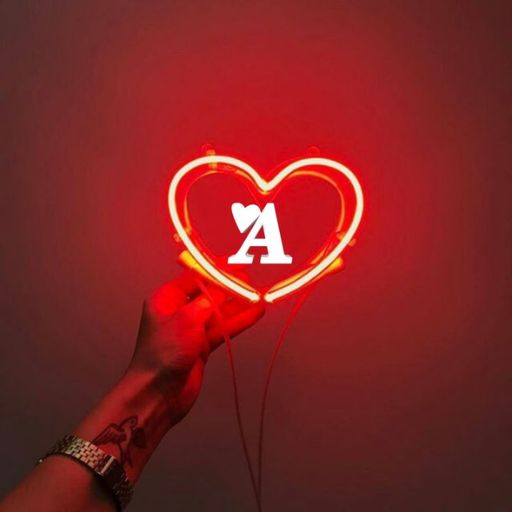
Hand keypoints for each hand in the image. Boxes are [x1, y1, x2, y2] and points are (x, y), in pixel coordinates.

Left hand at [128, 271, 264, 424]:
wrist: (157, 394)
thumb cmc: (163, 353)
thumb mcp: (186, 319)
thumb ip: (208, 301)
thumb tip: (224, 285)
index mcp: (166, 299)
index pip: (195, 277)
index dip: (216, 269)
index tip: (236, 264)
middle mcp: (178, 311)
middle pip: (209, 294)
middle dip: (230, 287)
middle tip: (250, 279)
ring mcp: (191, 330)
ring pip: (219, 312)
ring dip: (239, 305)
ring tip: (261, 296)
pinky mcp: (202, 346)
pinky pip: (223, 328)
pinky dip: (239, 321)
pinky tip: (256, 313)